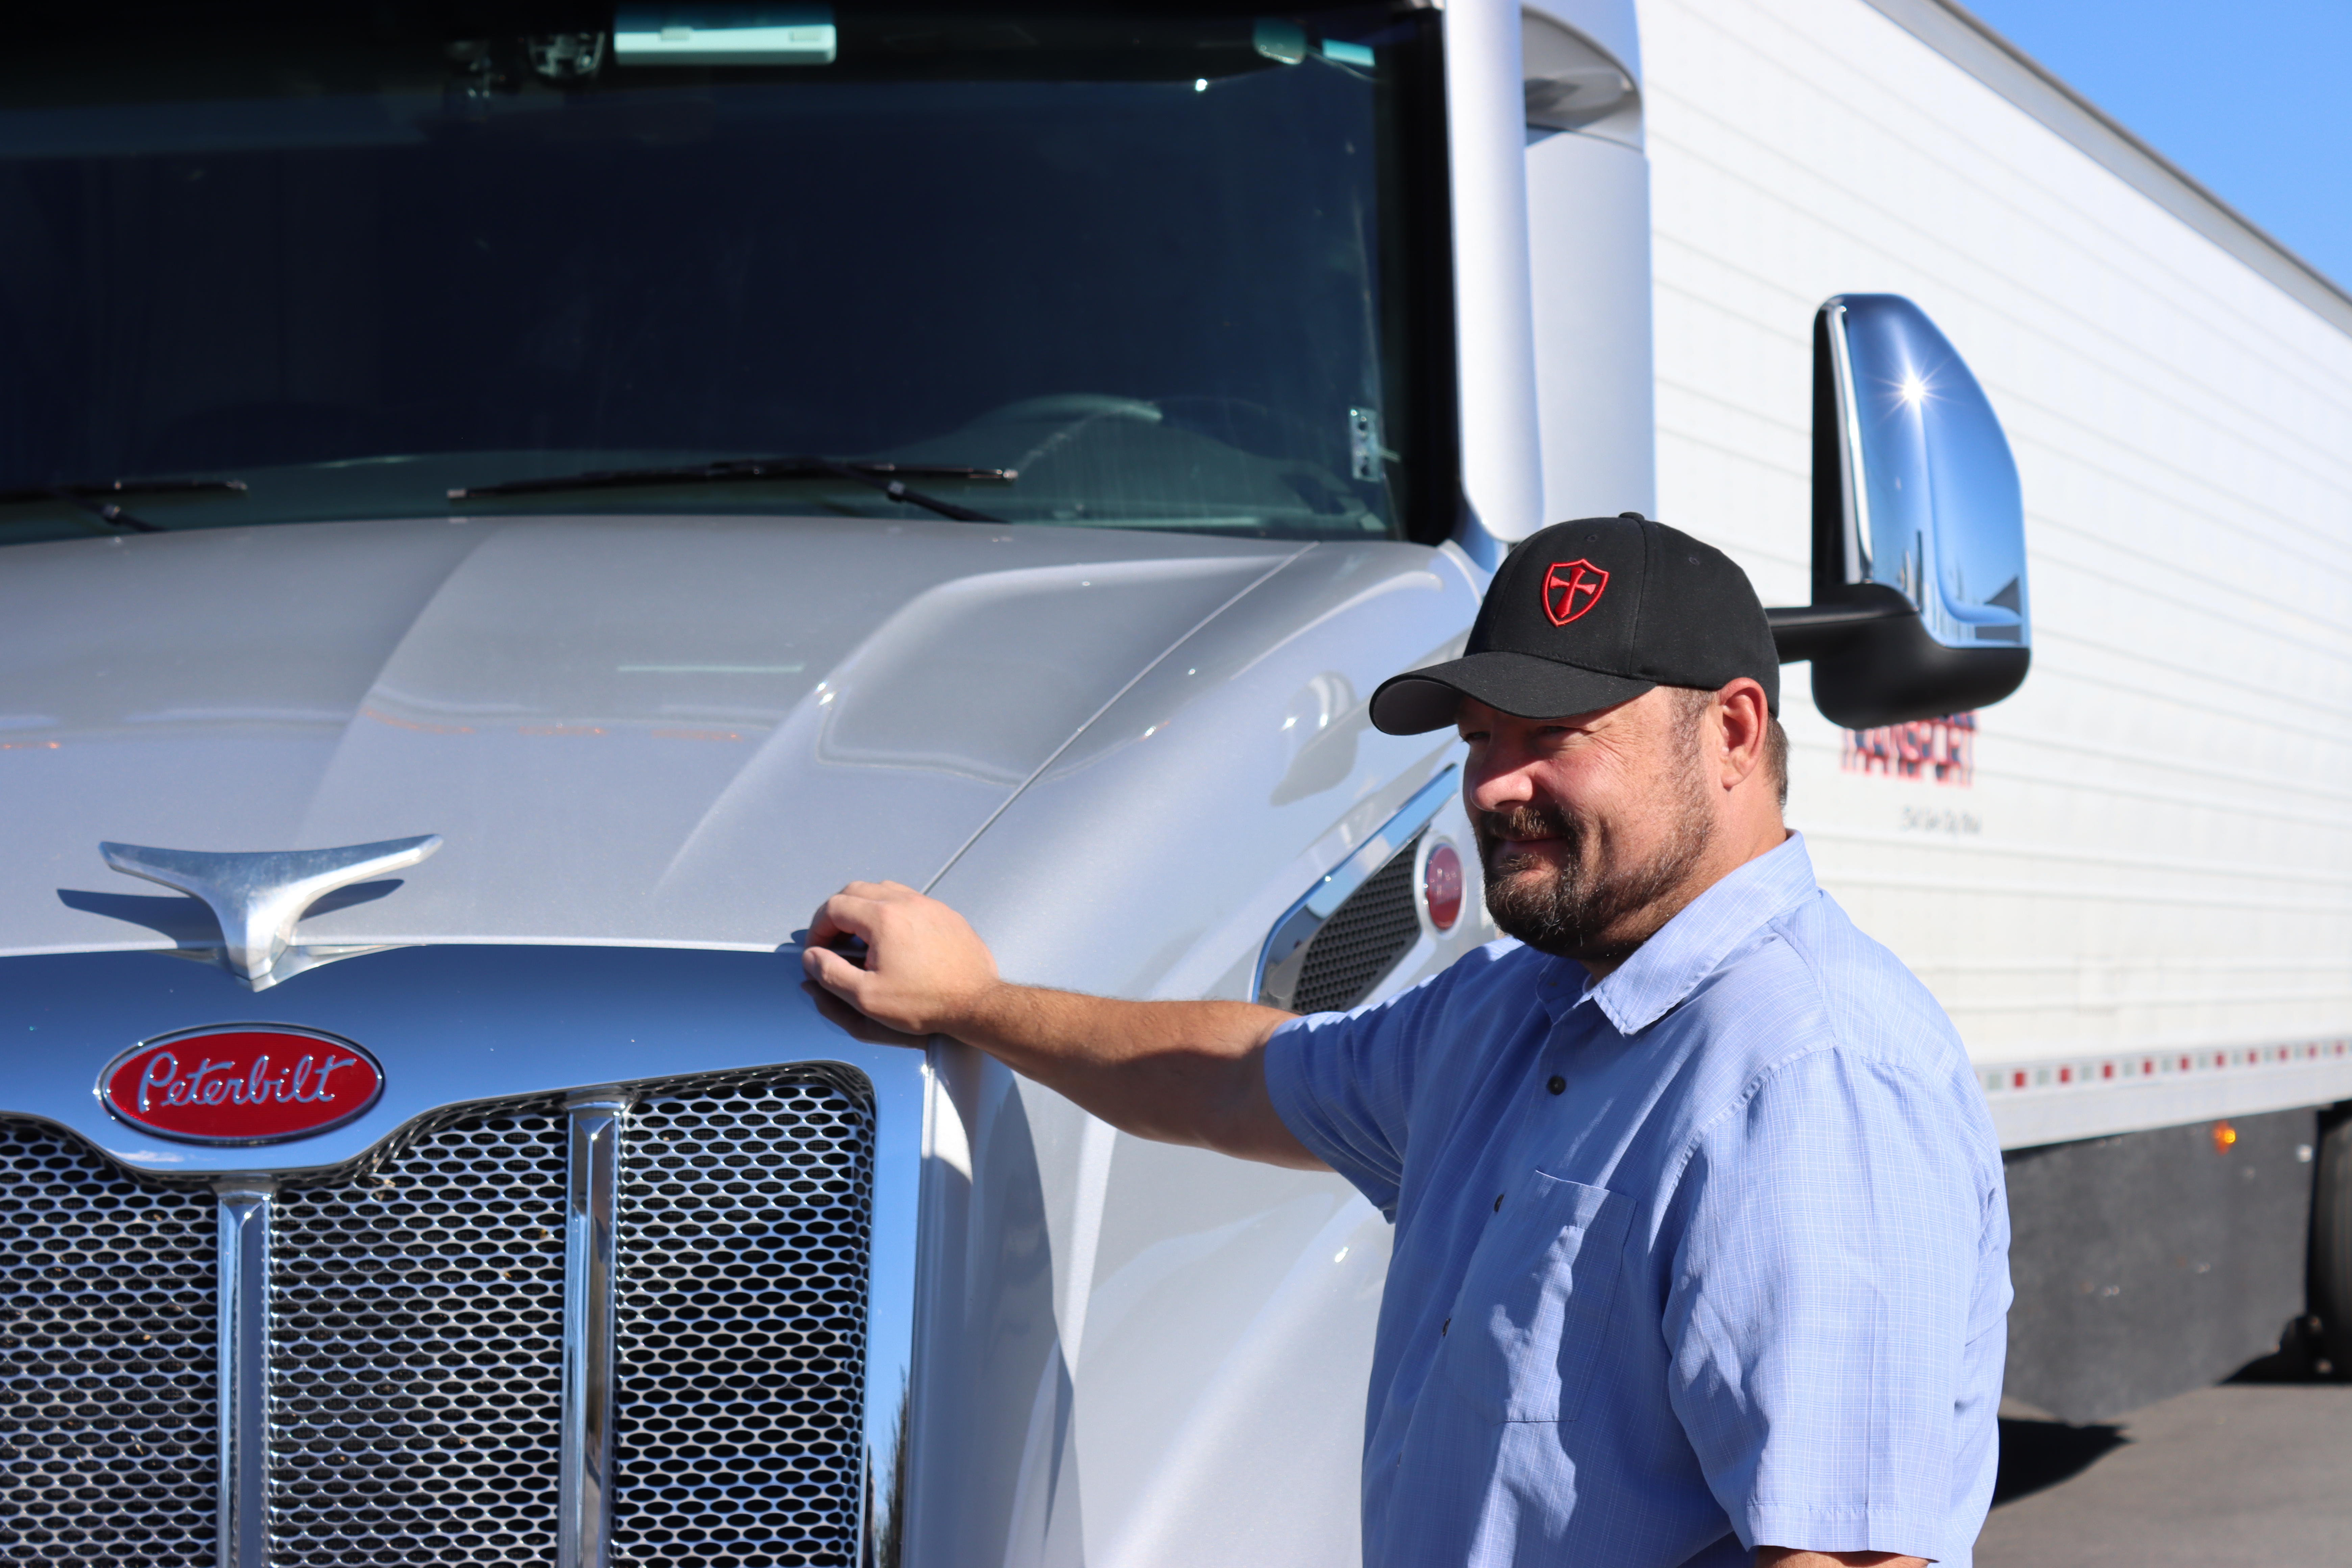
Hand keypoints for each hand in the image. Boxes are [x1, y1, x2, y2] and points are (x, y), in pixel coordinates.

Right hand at [802, 880, 1000, 1039]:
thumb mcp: (867, 997)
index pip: (834, 907)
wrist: (976, 1004)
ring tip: (862, 943)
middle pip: (856, 891)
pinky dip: (892, 914)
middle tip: (835, 944)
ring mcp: (929, 905)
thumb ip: (831, 974)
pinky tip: (893, 942)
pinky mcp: (946, 914)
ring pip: (884, 891)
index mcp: (884, 918)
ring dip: (864, 911)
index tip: (818, 951)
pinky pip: (910, 901)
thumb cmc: (927, 1002)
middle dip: (837, 915)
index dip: (817, 929)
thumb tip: (812, 958)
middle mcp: (907, 902)